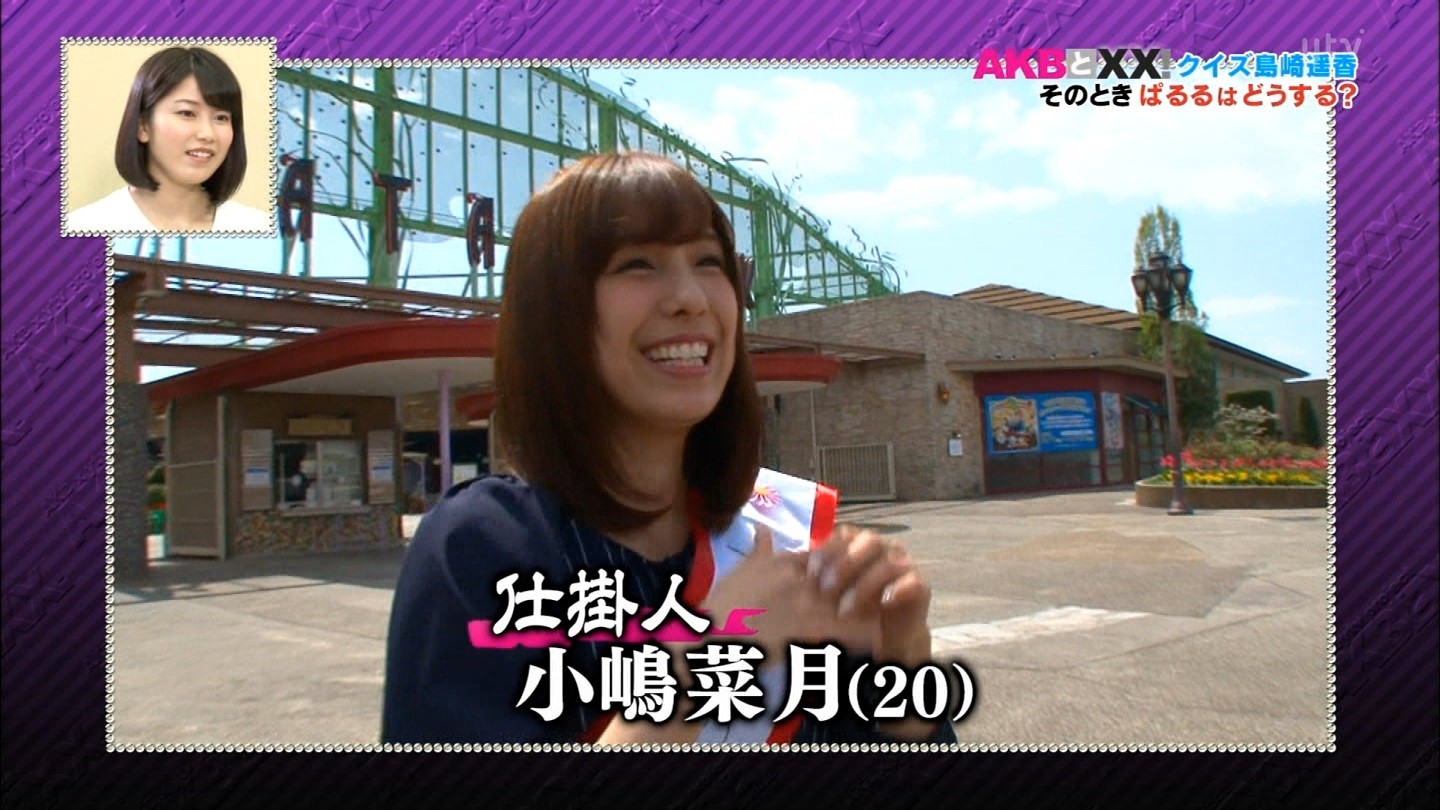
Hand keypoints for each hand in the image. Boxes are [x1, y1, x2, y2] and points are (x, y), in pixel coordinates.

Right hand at [700, 526, 874, 656]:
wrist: (714, 636)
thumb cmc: (723, 605)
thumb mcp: (741, 571)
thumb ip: (758, 550)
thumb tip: (763, 528)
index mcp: (788, 563)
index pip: (829, 551)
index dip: (844, 563)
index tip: (852, 573)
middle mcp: (803, 579)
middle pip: (849, 574)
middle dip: (864, 582)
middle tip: (873, 594)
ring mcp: (810, 604)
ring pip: (856, 601)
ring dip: (868, 608)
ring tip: (878, 618)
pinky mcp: (815, 631)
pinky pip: (852, 632)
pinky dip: (864, 637)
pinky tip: (872, 644)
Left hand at [806, 524, 933, 665]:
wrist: (882, 637)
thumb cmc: (846, 611)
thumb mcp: (819, 593)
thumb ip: (800, 571)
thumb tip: (763, 538)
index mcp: (855, 544)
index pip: (841, 536)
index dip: (825, 553)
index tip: (809, 575)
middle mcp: (880, 549)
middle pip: (867, 541)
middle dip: (845, 564)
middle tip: (826, 591)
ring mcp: (901, 565)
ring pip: (888, 561)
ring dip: (866, 584)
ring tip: (846, 610)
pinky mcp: (919, 586)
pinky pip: (913, 581)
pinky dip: (898, 591)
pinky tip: (883, 604)